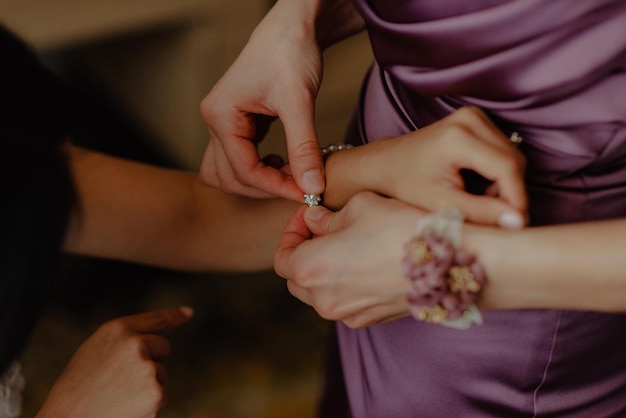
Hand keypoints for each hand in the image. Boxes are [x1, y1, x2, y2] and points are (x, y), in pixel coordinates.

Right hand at [37, 307, 192, 417]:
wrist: (67, 417)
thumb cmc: (79, 384)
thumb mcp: (97, 348)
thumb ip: (126, 337)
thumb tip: (157, 337)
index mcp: (118, 329)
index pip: (154, 319)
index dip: (174, 315)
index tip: (188, 313)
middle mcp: (136, 344)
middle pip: (163, 348)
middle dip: (151, 360)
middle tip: (120, 378)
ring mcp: (148, 368)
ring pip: (161, 373)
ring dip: (147, 383)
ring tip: (117, 394)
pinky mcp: (156, 393)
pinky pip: (162, 393)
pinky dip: (149, 402)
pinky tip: (126, 406)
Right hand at [200, 2, 324, 199]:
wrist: (293, 26)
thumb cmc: (290, 52)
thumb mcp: (299, 102)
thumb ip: (304, 147)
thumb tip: (312, 186)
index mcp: (221, 115)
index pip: (243, 170)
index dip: (275, 187)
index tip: (306, 192)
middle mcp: (215, 121)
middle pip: (230, 178)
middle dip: (265, 187)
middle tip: (301, 185)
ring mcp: (224, 123)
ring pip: (228, 173)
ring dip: (256, 182)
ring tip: (289, 174)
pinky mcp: (238, 124)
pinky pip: (240, 159)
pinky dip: (259, 169)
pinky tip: (284, 162)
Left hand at [275, 192, 419, 327]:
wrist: (450, 262)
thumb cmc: (402, 228)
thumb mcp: (360, 206)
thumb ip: (328, 217)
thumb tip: (314, 221)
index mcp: (311, 269)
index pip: (282, 257)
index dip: (291, 233)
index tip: (308, 218)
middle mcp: (324, 300)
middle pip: (297, 279)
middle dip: (305, 253)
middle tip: (326, 230)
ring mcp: (348, 314)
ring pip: (321, 293)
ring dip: (326, 270)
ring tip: (350, 245)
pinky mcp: (371, 320)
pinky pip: (346, 302)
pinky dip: (347, 285)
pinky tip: (369, 262)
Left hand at [325, 107, 527, 227]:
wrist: (386, 163)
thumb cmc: (406, 185)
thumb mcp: (440, 204)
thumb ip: (480, 212)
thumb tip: (518, 222)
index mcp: (458, 137)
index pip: (507, 167)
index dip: (516, 197)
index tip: (517, 223)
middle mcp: (469, 119)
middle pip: (513, 160)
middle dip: (510, 191)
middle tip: (496, 216)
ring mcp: (473, 115)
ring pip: (512, 154)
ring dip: (505, 182)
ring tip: (481, 200)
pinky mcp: (475, 118)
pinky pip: (503, 148)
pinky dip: (498, 171)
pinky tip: (479, 185)